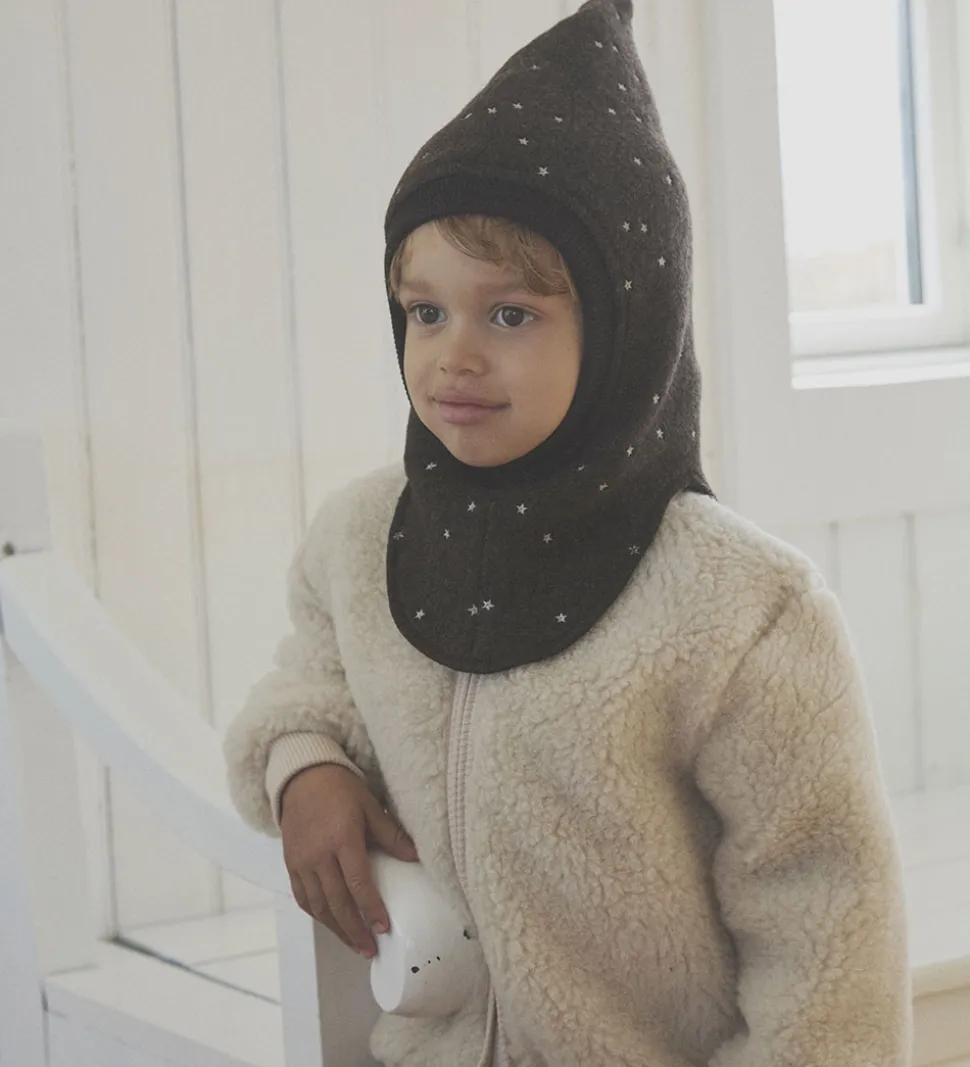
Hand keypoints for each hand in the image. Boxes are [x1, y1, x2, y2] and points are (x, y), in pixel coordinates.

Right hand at [279, 763, 418, 957]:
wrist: (302, 777)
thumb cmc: (340, 789)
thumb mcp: (370, 806)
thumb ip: (390, 835)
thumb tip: (416, 858)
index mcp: (341, 839)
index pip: (358, 883)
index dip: (371, 908)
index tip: (384, 928)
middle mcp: (318, 855)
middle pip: (337, 902)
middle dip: (355, 930)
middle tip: (370, 949)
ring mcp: (301, 862)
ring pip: (318, 906)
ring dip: (337, 929)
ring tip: (355, 944)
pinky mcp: (291, 864)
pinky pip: (303, 897)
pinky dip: (317, 915)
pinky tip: (331, 924)